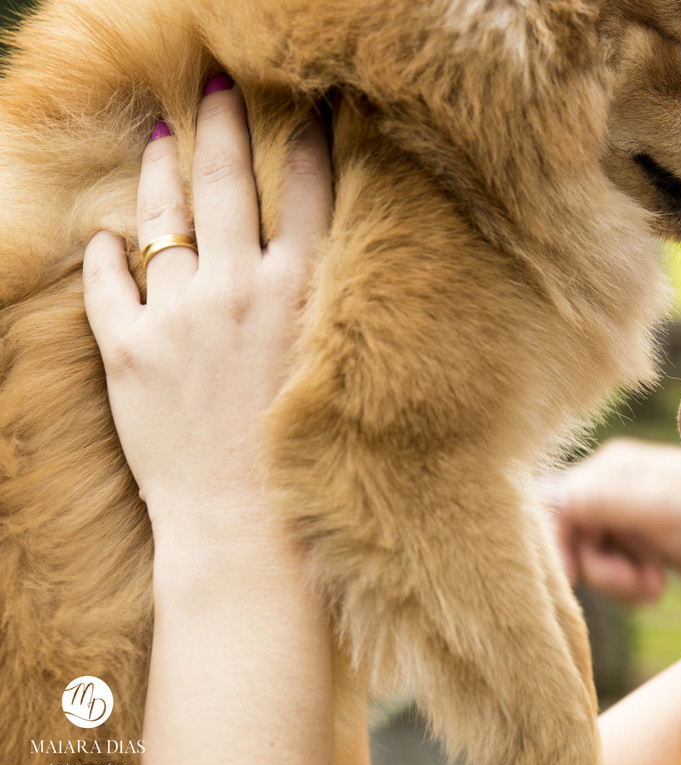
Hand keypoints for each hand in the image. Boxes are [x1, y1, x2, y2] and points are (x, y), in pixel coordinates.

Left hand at [82, 77, 331, 540]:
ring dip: (161, 171)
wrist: (246, 522)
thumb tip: (313, 255)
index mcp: (299, 292)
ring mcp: (178, 315)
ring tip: (160, 138)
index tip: (307, 108)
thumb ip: (324, 303)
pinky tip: (104, 238)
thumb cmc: (305, 452)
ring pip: (163, 219)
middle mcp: (238, 289)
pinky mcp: (127, 350)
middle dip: (223, 123)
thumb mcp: (335, 363)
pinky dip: (104, 254)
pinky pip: (106, 281)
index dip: (307, 139)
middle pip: (227, 181)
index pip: (307, 191)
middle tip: (218, 85)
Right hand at [550, 438, 680, 604]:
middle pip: (567, 537)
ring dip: (616, 582)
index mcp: (609, 471)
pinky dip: (630, 586)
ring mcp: (629, 515)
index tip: (575, 579)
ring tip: (655, 583)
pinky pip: (614, 569)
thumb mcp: (660, 511)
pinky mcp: (646, 540)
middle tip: (637, 582)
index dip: (553, 545)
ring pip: (589, 558)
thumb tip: (545, 498)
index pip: (550, 505)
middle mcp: (612, 487)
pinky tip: (661, 582)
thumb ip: (600, 502)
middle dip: (595, 569)